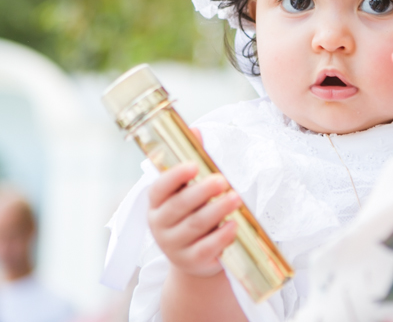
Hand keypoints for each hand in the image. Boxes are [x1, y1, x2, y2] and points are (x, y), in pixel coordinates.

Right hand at [147, 158, 241, 277]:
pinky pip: (205, 248)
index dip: (174, 176)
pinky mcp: (191, 262)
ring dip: (216, 210)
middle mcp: (160, 225)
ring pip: (194, 226)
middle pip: (179, 206)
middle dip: (202, 191)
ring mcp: (174, 246)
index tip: (193, 164)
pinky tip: (234, 225)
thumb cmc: (193, 214)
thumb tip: (196, 130)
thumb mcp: (189, 190)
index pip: (159, 188)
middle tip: (222, 180)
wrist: (196, 259)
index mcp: (156, 204)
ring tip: (236, 198)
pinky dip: (220, 236)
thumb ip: (193, 162)